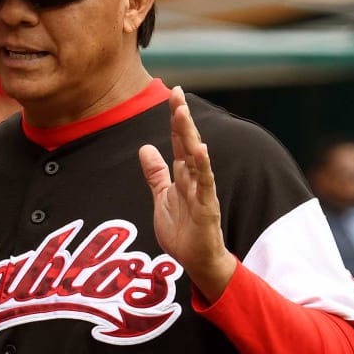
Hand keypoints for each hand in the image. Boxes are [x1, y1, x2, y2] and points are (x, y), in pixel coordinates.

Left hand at [138, 87, 236, 300]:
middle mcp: (194, 178)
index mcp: (182, 174)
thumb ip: (156, 173)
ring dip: (189, 136)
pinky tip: (200, 150)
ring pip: (196, 158)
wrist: (196, 260)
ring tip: (183, 114)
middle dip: (181, 118)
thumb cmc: (183, 230)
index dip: (174, 118)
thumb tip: (145, 148)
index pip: (178, 140)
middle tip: (177, 93)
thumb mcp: (162, 196)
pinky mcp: (207, 207)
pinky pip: (205, 184)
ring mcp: (202, 191)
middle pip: (187, 142)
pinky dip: (203, 167)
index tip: (173, 92)